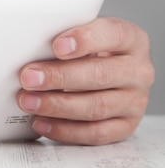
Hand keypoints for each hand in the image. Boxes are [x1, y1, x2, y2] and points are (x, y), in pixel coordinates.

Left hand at [17, 17, 153, 144]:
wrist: (107, 76)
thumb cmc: (88, 52)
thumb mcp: (82, 37)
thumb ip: (65, 39)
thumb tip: (28, 49)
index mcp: (131, 39)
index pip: (114, 34)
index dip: (85, 39)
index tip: (56, 46)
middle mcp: (138, 70)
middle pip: (100, 75)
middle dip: (59, 77)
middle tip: (29, 77)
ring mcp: (135, 101)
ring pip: (96, 106)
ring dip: (57, 105)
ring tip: (28, 101)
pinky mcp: (126, 126)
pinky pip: (96, 132)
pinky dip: (65, 130)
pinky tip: (41, 122)